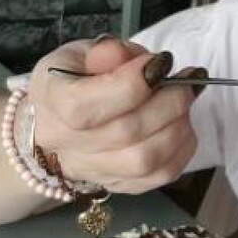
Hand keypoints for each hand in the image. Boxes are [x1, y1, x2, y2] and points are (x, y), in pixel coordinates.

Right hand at [27, 37, 198, 193]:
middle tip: (186, 80)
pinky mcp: (121, 185)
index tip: (159, 62)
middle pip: (126, 132)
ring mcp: (94, 171)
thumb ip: (107, 52)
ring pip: (146, 159)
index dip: (132, 83)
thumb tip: (138, 61)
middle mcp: (67, 144)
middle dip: (169, 101)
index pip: (85, 105)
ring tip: (184, 101)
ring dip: (178, 126)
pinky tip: (182, 124)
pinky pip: (162, 175)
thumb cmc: (74, 80)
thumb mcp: (82, 52)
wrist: (60, 122)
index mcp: (51, 102)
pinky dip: (183, 148)